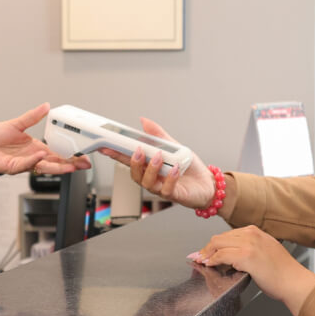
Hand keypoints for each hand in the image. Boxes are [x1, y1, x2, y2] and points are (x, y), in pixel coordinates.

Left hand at [0, 102, 93, 174]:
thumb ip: (32, 116)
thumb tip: (45, 106)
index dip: (70, 156)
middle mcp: (32, 157)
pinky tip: (42, 155)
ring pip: (44, 167)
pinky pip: (26, 164)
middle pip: (55, 163)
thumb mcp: (17, 123)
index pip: (57, 154)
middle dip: (70, 165)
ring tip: (70, 165)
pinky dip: (34, 160)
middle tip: (83, 165)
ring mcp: (24, 163)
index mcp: (35, 148)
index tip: (82, 157)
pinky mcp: (13, 167)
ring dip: (57, 167)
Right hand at [95, 117, 215, 209]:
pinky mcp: (173, 195)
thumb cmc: (190, 168)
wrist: (208, 183)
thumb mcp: (174, 146)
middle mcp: (152, 178)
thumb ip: (158, 135)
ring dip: (151, 168)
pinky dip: (170, 178)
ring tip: (158, 157)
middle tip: (138, 150)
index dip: (116, 154)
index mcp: (149, 166)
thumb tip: (144, 121)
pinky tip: (175, 168)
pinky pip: (167, 189)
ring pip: (147, 182)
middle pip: (134, 173)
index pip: (129, 160)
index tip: (106, 145)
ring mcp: (161, 187)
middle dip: (133, 162)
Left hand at [190, 226, 314, 315]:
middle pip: (220, 237)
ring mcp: (249, 244)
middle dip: (207, 248)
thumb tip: (232, 257)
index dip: (215, 244)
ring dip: (207, 254)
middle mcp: (252, 234)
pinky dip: (212, 260)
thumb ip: (250, 250)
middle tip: (198, 257)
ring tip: (201, 262)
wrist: (294, 282)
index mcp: (256, 232)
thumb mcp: (266, 252)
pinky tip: (209, 265)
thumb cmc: (283, 273)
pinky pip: (221, 255)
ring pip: (218, 244)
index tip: (206, 252)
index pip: (228, 235)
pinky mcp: (246, 256)